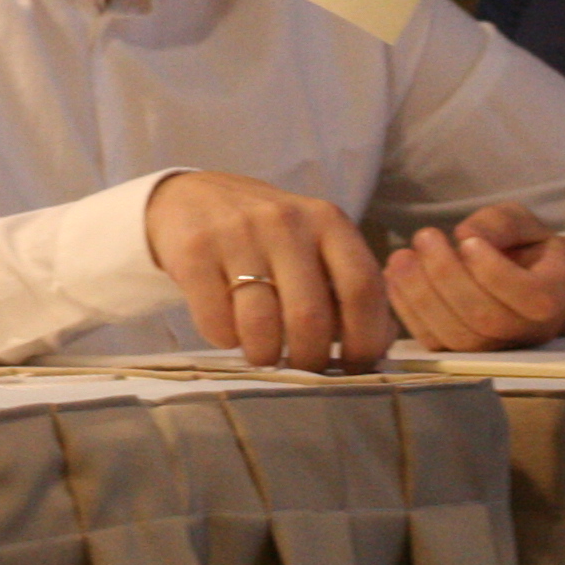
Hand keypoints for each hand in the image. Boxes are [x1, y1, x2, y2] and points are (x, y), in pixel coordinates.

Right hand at [145, 171, 390, 371]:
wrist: (191, 196)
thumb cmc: (267, 234)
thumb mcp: (313, 243)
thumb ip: (346, 286)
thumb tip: (374, 347)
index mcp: (327, 220)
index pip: (363, 286)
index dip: (366, 337)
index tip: (356, 365)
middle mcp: (284, 221)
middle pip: (310, 315)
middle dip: (310, 359)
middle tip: (303, 369)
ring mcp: (236, 234)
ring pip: (261, 325)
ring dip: (265, 356)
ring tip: (264, 356)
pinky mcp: (193, 252)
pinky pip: (217, 321)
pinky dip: (226, 340)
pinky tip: (228, 330)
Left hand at [384, 204, 564, 352]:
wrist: (526, 283)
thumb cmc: (526, 249)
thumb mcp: (523, 223)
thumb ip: (500, 223)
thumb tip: (466, 232)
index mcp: (554, 297)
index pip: (532, 298)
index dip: (493, 271)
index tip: (467, 240)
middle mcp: (527, 332)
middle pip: (485, 318)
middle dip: (446, 275)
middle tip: (425, 236)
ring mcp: (494, 349)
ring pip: (456, 335)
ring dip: (420, 293)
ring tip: (402, 255)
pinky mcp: (460, 353)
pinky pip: (432, 340)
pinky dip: (407, 308)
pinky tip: (394, 275)